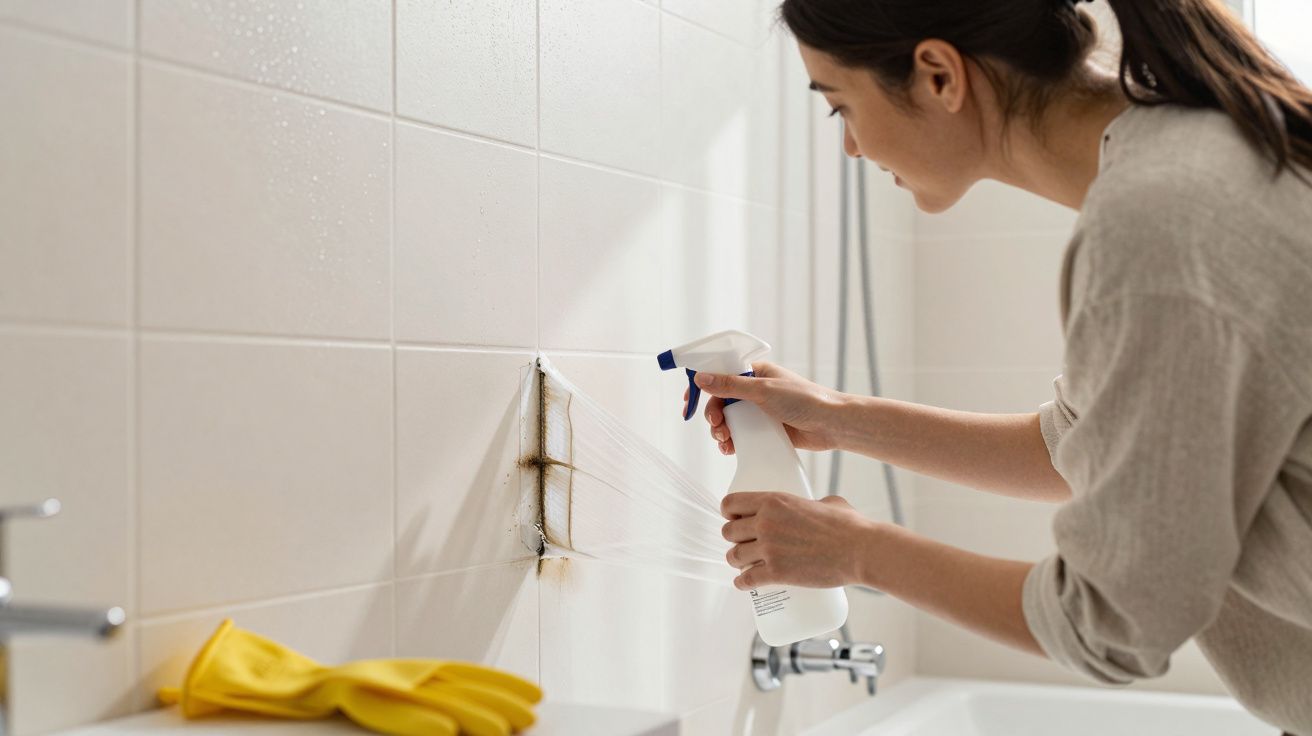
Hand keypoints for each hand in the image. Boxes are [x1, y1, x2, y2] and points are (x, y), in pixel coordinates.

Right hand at [681, 361, 848, 454]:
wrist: (832, 425)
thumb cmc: (804, 400)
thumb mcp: (763, 391)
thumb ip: (730, 386)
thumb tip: (701, 378)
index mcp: (755, 372)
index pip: (720, 374)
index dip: (703, 386)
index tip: (689, 400)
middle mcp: (756, 390)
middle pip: (721, 401)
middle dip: (713, 414)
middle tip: (716, 426)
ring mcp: (760, 411)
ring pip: (729, 420)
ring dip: (720, 430)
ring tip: (723, 440)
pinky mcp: (765, 430)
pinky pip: (741, 435)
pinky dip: (731, 442)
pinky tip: (729, 449)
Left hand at [720, 492, 876, 590]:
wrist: (861, 551)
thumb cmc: (850, 526)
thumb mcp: (828, 502)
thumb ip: (814, 502)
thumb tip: (816, 507)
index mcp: (774, 501)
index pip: (731, 503)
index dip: (728, 512)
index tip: (732, 518)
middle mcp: (765, 523)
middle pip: (729, 532)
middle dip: (734, 539)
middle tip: (744, 544)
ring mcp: (769, 549)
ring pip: (734, 556)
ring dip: (736, 561)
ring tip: (743, 564)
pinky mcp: (776, 573)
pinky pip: (746, 580)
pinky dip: (742, 584)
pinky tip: (743, 584)